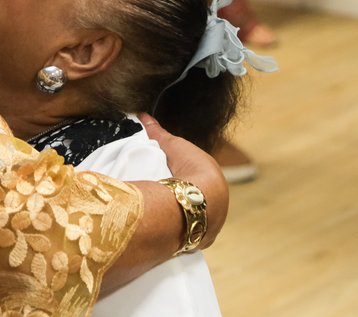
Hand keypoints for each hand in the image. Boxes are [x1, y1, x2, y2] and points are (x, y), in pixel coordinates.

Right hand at [139, 113, 227, 247]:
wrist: (197, 200)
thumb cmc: (190, 169)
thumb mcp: (171, 145)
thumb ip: (157, 133)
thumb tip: (142, 116)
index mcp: (214, 185)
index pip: (197, 186)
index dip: (182, 184)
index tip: (166, 184)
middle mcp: (215, 209)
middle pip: (194, 206)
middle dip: (180, 204)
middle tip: (158, 201)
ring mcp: (207, 229)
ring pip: (191, 223)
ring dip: (178, 221)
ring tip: (156, 216)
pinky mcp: (195, 242)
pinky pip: (184, 238)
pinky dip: (174, 234)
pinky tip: (161, 232)